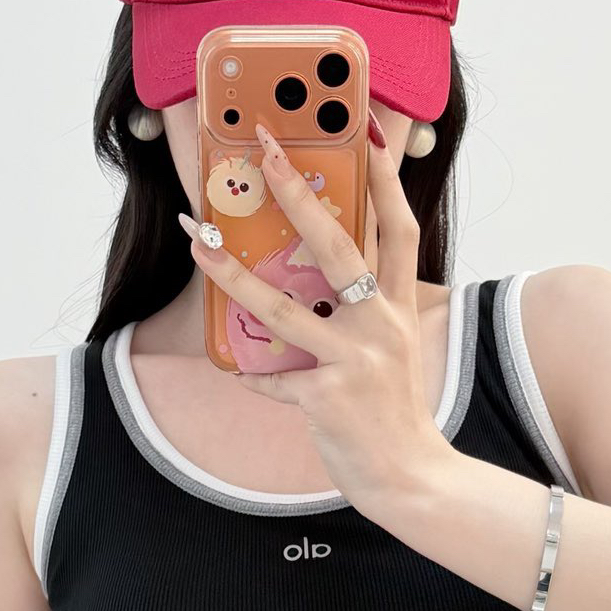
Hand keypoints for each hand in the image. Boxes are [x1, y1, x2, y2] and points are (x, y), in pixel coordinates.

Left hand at [176, 110, 455, 513]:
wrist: (413, 478)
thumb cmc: (394, 414)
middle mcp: (379, 324)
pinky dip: (254, 376)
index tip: (367, 132)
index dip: (385, 179)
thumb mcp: (392, 353)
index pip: (398, 228)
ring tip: (196, 244)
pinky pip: (274, 379)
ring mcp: (353, 360)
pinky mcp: (327, 397)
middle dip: (297, 192)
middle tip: (266, 150)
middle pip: (336, 244)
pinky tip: (238, 372)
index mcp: (397, 307)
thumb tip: (313, 287)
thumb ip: (363, 315)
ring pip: (284, 307)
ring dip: (233, 275)